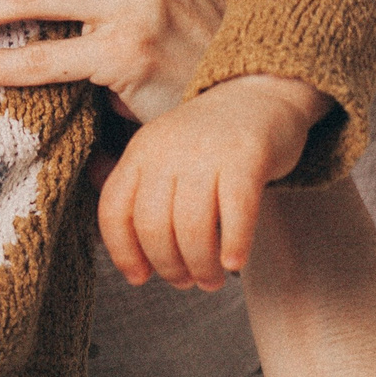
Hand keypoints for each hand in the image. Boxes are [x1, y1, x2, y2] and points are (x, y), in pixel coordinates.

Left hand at [98, 73, 327, 290]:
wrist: (261, 94)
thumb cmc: (210, 141)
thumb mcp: (164, 155)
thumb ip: (143, 195)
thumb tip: (128, 261)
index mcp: (141, 151)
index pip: (114, 210)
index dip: (123, 253)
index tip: (139, 277)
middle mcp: (167, 149)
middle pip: (152, 226)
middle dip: (168, 266)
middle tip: (186, 282)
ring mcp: (206, 152)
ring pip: (191, 228)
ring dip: (201, 266)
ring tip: (211, 279)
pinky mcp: (246, 157)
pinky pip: (236, 214)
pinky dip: (234, 246)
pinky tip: (235, 263)